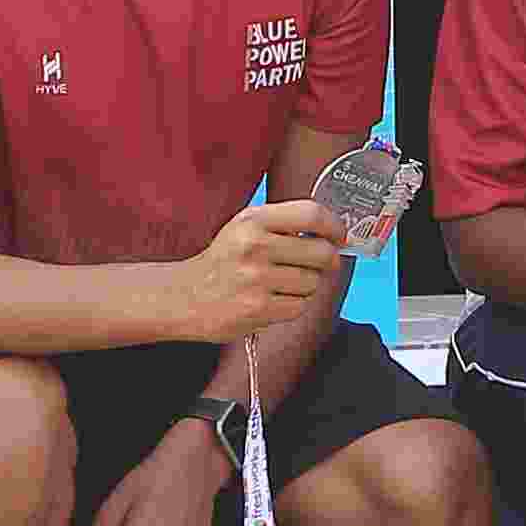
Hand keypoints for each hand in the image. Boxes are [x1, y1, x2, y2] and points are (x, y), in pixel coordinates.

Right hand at [173, 199, 348, 344]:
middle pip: (321, 253)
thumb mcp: (244, 227)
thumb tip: (332, 232)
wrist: (185, 296)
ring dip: (306, 285)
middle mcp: (255, 247)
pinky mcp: (258, 310)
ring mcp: (256, 280)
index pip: (311, 215)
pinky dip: (293, 305)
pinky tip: (273, 299)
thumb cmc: (223, 260)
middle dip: (326, 261)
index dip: (334, 226)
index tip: (340, 236)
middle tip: (318, 264)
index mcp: (253, 220)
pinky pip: (299, 307)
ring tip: (281, 283)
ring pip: (313, 283)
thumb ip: (283, 223)